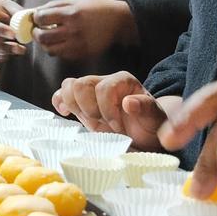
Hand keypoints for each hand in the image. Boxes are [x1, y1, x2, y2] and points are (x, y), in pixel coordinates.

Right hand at [0, 0, 26, 61]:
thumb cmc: (1, 8)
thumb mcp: (9, 5)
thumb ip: (19, 13)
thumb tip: (33, 19)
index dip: (0, 31)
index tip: (13, 34)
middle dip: (3, 48)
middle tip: (18, 48)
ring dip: (3, 54)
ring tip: (19, 50)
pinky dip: (0, 58)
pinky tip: (11, 54)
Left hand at [32, 0, 135, 59]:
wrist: (117, 21)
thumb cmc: (95, 8)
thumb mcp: (75, 1)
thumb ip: (54, 6)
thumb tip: (35, 12)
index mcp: (71, 14)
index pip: (42, 18)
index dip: (36, 18)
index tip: (37, 18)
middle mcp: (73, 30)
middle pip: (43, 37)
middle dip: (36, 33)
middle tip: (38, 30)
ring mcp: (78, 45)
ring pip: (50, 50)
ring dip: (45, 44)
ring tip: (48, 37)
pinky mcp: (82, 54)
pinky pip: (62, 56)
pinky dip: (57, 50)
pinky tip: (60, 42)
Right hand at [52, 70, 169, 147]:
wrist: (144, 134)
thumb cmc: (151, 126)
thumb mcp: (156, 120)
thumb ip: (146, 108)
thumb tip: (128, 103)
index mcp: (123, 81)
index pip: (104, 88)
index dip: (108, 110)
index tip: (118, 128)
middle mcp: (104, 81)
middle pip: (81, 84)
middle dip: (89, 109)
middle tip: (103, 124)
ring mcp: (90, 91)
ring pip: (68, 86)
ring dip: (76, 108)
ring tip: (91, 121)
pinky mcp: (80, 103)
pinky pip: (60, 94)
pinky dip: (60, 103)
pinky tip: (67, 114)